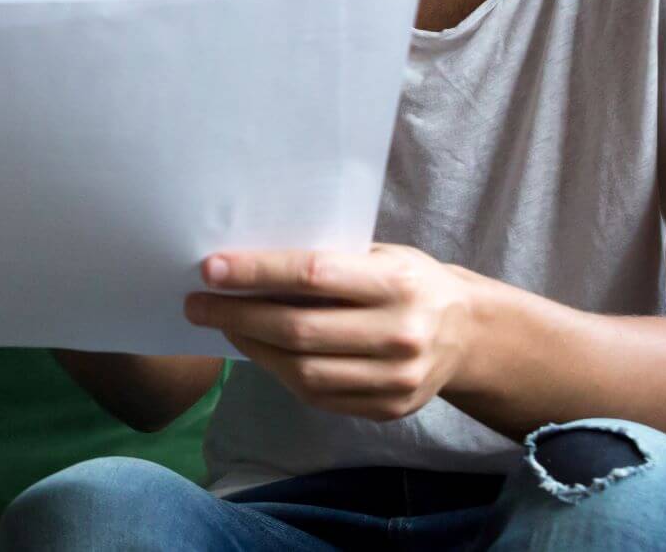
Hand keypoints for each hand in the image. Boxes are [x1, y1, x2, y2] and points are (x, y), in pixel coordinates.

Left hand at [183, 244, 479, 422]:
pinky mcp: (388, 409)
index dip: (258, 272)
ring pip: (303, 371)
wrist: (468, 334)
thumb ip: (329, 261)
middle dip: (238, 315)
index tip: (211, 268)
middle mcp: (400, 334)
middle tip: (196, 302)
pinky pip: (319, 396)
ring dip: (252, 347)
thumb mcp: (381, 255)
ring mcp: (396, 380)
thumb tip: (247, 263)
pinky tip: (260, 350)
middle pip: (299, 330)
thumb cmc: (409, 281)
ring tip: (223, 325)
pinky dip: (281, 372)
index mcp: (398, 282)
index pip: (314, 275)